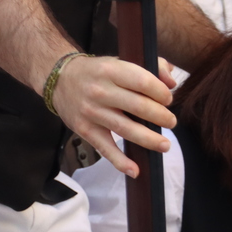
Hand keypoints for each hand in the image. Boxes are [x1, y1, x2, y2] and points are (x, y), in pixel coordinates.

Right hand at [49, 55, 177, 178]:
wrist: (59, 79)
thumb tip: (172, 83)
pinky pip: (105, 148)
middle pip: (138, 107)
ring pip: (126, 129)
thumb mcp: (122, 60)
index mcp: (111, 70)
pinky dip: (120, 161)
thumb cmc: (99, 71)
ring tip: (165, 145)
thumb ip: (152, 67)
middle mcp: (100, 91)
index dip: (161, 92)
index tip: (168, 99)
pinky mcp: (85, 130)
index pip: (143, 82)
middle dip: (161, 117)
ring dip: (149, 140)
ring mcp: (92, 112)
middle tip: (171, 122)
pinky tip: (135, 171)